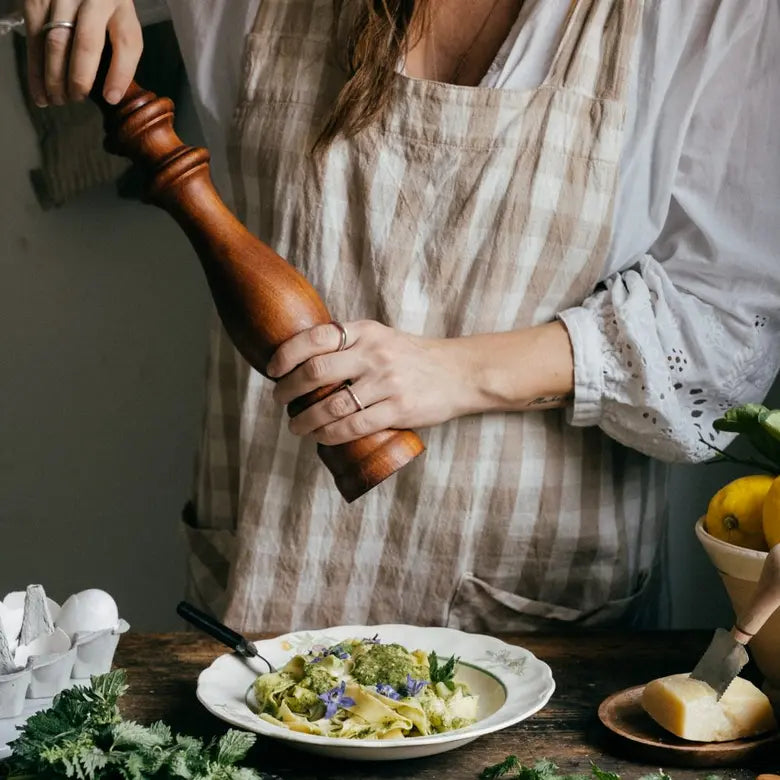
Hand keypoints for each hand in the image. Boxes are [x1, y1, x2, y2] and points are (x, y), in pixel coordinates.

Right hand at [24, 0, 141, 106]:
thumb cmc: (100, 4)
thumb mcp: (119, 16)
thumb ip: (118, 46)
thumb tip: (111, 93)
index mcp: (120, 5)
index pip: (127, 42)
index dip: (119, 74)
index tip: (111, 98)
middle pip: (87, 43)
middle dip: (80, 78)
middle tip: (77, 98)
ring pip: (56, 42)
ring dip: (55, 77)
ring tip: (58, 99)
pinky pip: (34, 38)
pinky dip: (35, 69)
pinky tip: (40, 92)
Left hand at [267, 321, 477, 444]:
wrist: (460, 372)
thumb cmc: (414, 358)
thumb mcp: (382, 337)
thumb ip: (350, 344)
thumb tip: (304, 360)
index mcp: (366, 332)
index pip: (316, 337)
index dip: (287, 354)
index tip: (273, 370)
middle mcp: (375, 354)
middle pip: (316, 371)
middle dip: (288, 390)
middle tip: (279, 400)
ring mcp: (387, 382)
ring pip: (332, 405)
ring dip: (306, 419)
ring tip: (296, 426)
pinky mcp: (399, 409)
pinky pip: (354, 426)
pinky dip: (330, 434)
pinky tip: (321, 437)